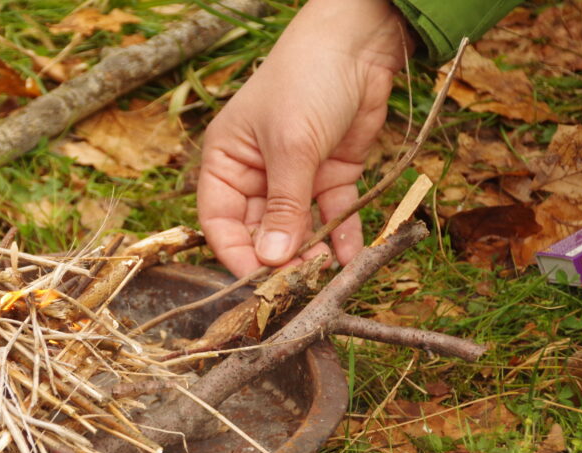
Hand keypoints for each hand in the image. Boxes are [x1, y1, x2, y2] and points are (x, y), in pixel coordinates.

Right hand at [197, 0, 412, 276]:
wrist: (360, 41)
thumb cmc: (307, 79)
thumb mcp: (291, 146)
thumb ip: (283, 207)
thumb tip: (271, 260)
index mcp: (226, 162)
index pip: (220, 222)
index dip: (236, 254)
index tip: (258, 283)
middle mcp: (255, 174)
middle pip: (258, 231)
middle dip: (277, 259)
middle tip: (297, 283)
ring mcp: (294, 176)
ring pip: (296, 228)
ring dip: (309, 252)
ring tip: (324, 273)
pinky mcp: (329, 174)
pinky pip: (330, 214)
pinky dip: (340, 234)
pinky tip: (348, 257)